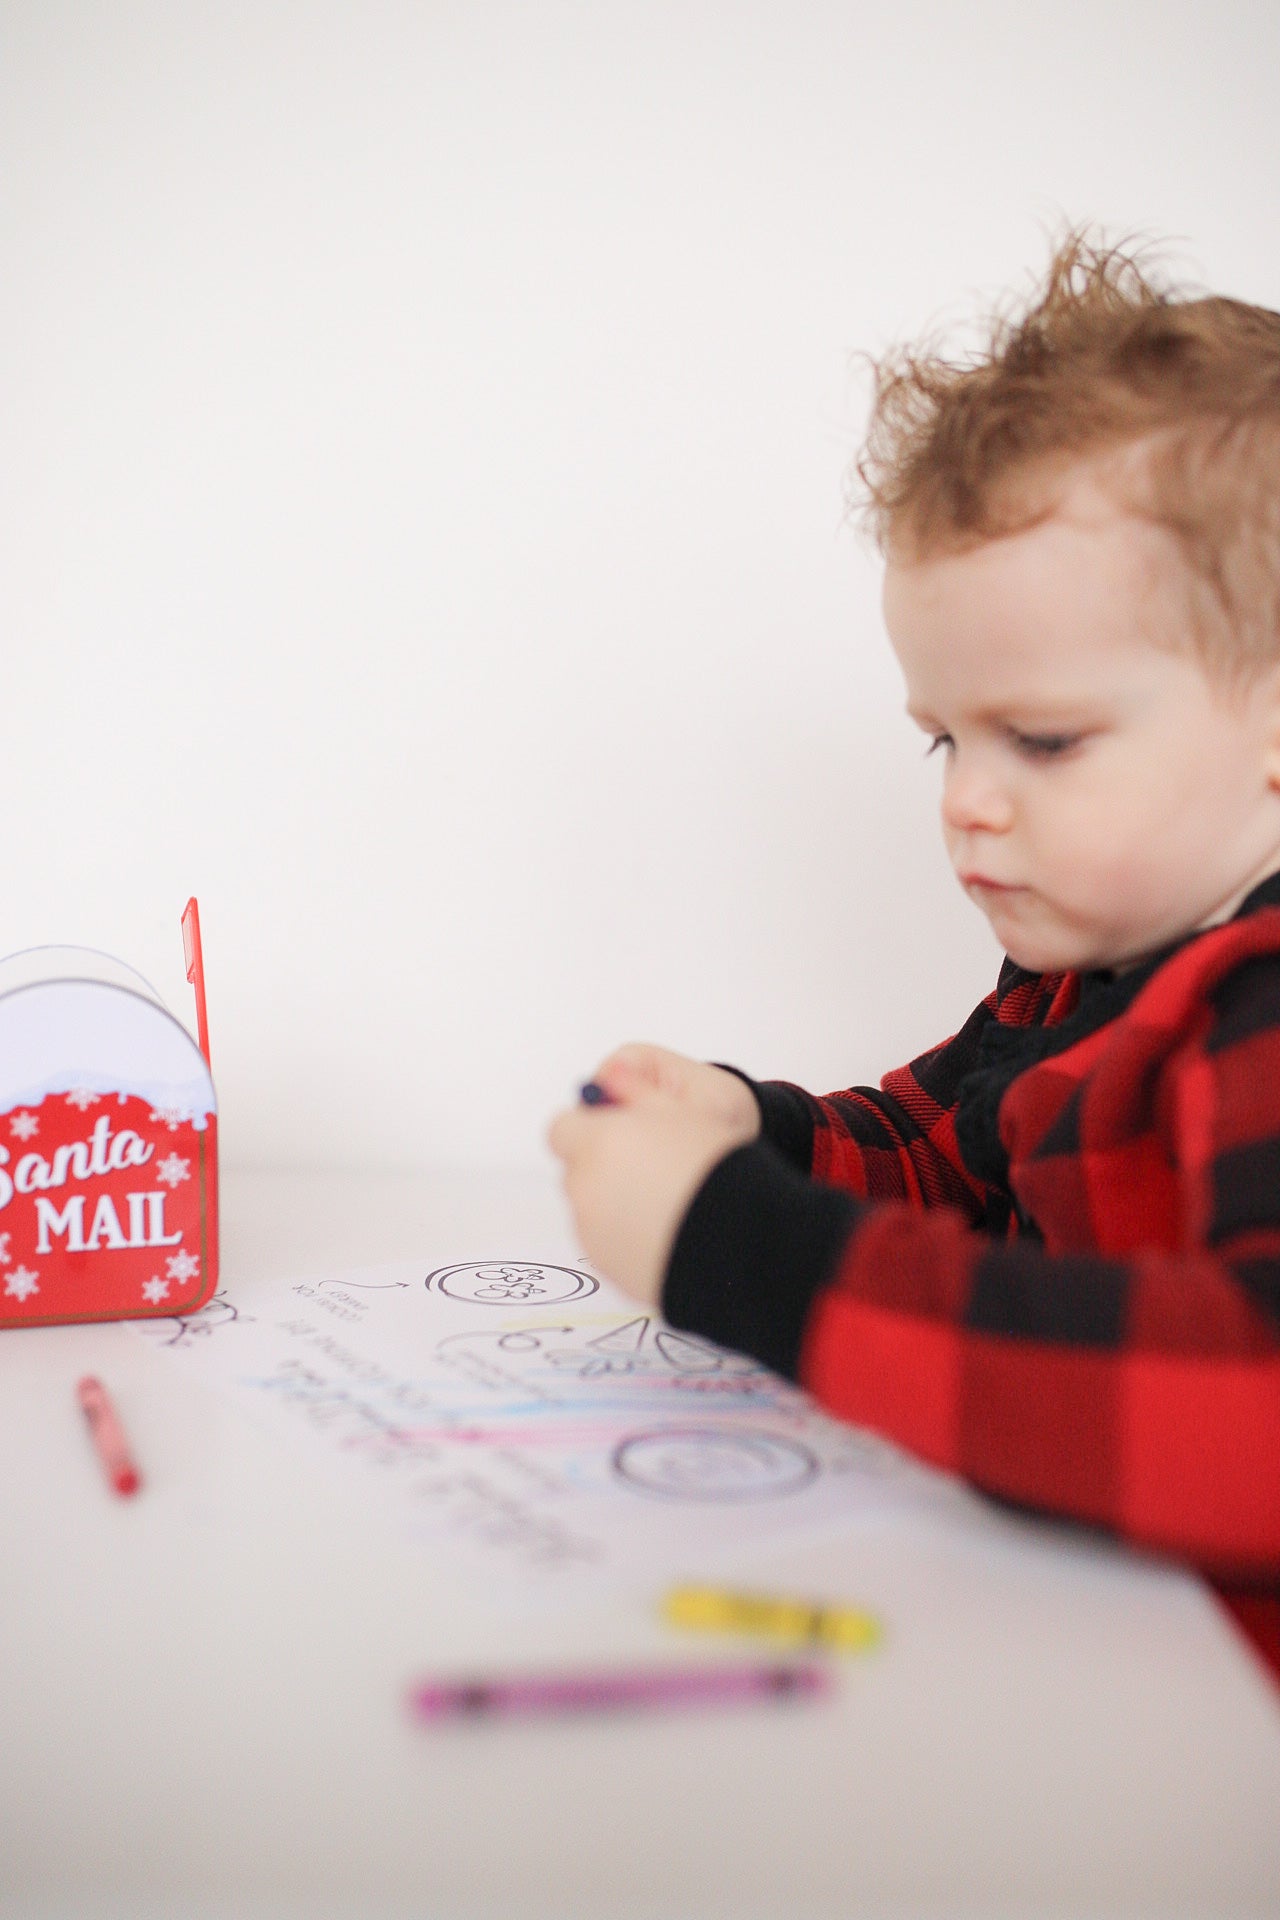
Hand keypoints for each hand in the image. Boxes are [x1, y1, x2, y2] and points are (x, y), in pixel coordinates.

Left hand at [548, 1052, 759, 1304]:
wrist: (741, 1237)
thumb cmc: (713, 1165)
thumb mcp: (679, 1107)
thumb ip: (634, 1088)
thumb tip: (608, 1076)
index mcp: (596, 1143)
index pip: (564, 1128)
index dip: (590, 1128)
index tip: (620, 1132)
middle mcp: (584, 1187)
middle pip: (579, 1169)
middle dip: (605, 1165)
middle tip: (653, 1165)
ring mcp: (591, 1232)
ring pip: (592, 1208)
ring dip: (616, 1200)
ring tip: (668, 1200)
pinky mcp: (606, 1266)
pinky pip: (608, 1242)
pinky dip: (627, 1234)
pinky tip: (668, 1228)